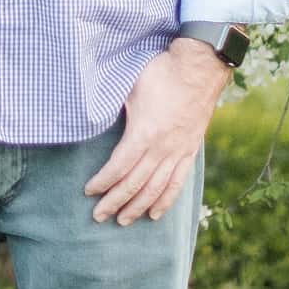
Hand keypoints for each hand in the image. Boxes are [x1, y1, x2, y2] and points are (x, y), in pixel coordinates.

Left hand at [84, 38, 228, 226]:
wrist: (200, 68)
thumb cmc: (161, 72)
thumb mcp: (130, 85)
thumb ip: (113, 104)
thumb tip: (91, 112)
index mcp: (145, 132)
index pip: (120, 166)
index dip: (103, 181)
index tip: (89, 191)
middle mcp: (162, 148)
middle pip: (135, 183)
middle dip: (115, 202)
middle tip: (98, 216)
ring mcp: (178, 151)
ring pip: (156, 189)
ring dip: (138, 207)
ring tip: (122, 221)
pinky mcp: (189, 151)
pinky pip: (177, 182)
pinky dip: (166, 200)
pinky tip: (155, 214)